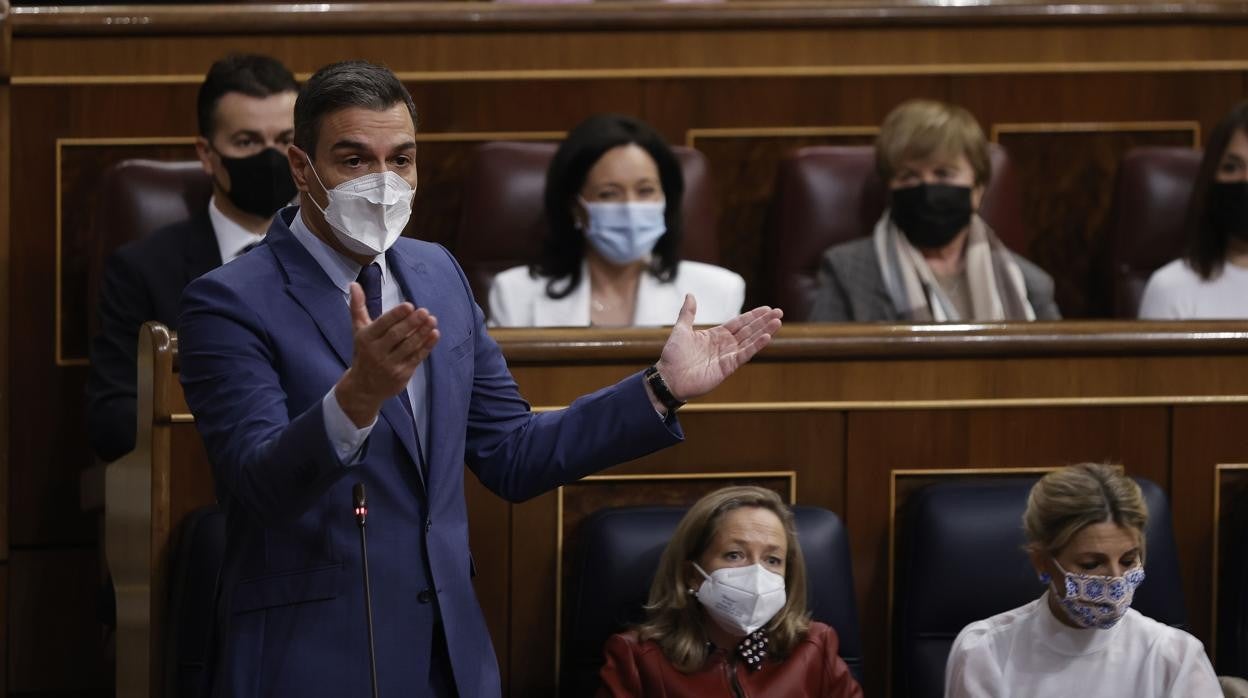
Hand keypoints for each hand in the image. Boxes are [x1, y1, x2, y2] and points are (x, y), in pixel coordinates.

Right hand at [335, 282, 439, 426]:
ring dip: (422, 333)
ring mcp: (390, 365)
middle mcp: (376, 352)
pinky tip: (434, 335)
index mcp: (366, 338)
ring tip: (432, 320)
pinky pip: (416, 358)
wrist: (363, 388)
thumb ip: (358, 307)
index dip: (396, 315)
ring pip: (409, 347)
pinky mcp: (402, 374)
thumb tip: (354, 284)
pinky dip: (426, 347)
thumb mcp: (358, 330)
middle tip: (424, 311)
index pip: (382, 324)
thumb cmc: (363, 352)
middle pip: (397, 335)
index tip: (409, 305)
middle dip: (411, 323)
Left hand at [652, 294, 782, 403]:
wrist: (669, 378)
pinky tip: (766, 337)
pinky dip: (755, 346)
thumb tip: (690, 294)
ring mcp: (727, 356)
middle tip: (779, 312)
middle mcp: (725, 345)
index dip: (753, 315)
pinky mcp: (728, 367)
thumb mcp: (681, 329)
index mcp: (716, 335)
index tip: (767, 308)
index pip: (739, 323)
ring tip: (778, 322)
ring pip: (750, 341)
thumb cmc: (673, 356)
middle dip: (764, 321)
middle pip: (748, 330)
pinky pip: (744, 354)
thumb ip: (688, 313)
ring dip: (764, 331)